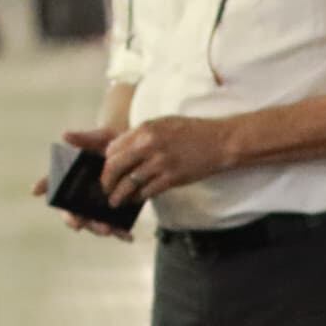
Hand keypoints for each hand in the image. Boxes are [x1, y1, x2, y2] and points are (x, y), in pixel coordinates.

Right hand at [36, 122, 135, 237]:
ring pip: (93, 223)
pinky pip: (116, 226)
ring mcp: (97, 206)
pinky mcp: (114, 211)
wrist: (135, 151)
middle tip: (79, 222)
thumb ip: (84, 138)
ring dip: (99, 229)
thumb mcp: (100, 137)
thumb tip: (65, 135)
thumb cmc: (111, 143)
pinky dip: (121, 233)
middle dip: (75, 219)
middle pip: (72, 212)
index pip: (52, 183)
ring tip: (109, 230)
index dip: (43, 186)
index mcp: (72, 179)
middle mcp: (81, 196)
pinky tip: (129, 237)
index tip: (36, 190)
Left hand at [100, 115, 234, 207]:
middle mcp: (149, 145)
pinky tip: (136, 200)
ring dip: (119, 195)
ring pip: (129, 183)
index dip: (107, 162)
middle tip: (106, 189)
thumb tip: (122, 149)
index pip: (113, 148)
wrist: (220, 141)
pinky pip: (147, 191)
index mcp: (145, 129)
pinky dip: (138, 198)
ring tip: (115, 201)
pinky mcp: (172, 178)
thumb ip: (142, 135)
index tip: (107, 171)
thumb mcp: (163, 124)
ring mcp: (160, 163)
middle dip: (106, 181)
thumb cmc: (193, 132)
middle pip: (115, 166)